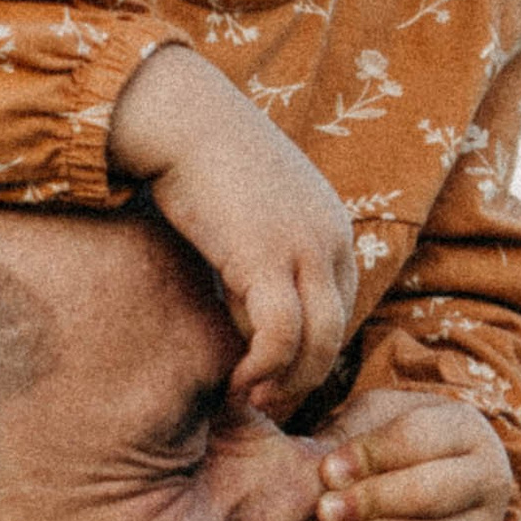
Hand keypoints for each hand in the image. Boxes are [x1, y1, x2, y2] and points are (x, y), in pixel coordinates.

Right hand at [108, 43, 358, 410]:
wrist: (181, 117)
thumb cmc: (201, 160)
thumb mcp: (251, 208)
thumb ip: (262, 249)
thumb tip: (246, 298)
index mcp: (332, 227)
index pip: (339, 310)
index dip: (311, 352)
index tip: (276, 376)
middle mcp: (330, 239)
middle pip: (336, 334)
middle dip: (304, 379)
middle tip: (267, 403)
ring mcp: (304, 248)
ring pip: (317, 344)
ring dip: (286, 382)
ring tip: (251, 398)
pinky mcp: (267, 258)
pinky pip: (280, 336)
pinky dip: (263, 368)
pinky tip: (236, 379)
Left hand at [306, 388, 510, 520]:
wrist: (421, 473)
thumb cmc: (392, 440)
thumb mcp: (373, 418)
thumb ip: (348, 437)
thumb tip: (320, 471)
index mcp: (466, 429)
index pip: (418, 439)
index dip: (369, 456)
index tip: (327, 469)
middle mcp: (487, 480)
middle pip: (428, 494)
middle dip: (370, 503)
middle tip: (324, 508)